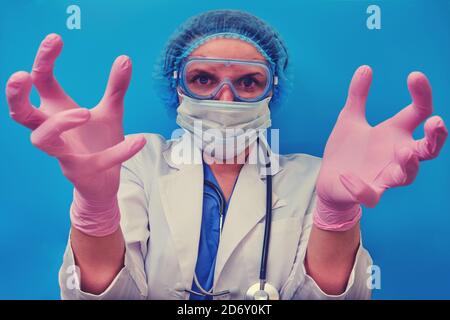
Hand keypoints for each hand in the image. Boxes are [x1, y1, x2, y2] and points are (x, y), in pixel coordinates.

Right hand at [6, 34, 145, 234]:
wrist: (105, 181)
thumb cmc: (99, 142)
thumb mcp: (111, 111)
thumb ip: (116, 87)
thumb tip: (125, 58)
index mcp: (58, 110)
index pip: (41, 82)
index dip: (43, 60)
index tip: (55, 38)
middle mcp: (54, 131)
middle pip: (21, 112)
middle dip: (16, 94)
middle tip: (23, 75)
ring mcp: (64, 152)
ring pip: (42, 138)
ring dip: (60, 123)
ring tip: (85, 112)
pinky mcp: (81, 171)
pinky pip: (96, 161)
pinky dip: (118, 151)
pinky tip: (138, 140)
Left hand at [314, 65, 447, 230]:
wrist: (330, 179)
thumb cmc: (346, 149)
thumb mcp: (349, 119)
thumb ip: (357, 96)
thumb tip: (365, 67)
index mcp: (395, 133)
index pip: (419, 113)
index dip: (422, 95)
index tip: (414, 75)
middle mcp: (396, 154)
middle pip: (429, 148)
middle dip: (436, 137)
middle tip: (436, 122)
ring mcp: (385, 175)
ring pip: (408, 175)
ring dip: (408, 164)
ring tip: (402, 150)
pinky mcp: (369, 192)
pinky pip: (371, 194)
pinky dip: (362, 188)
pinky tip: (348, 176)